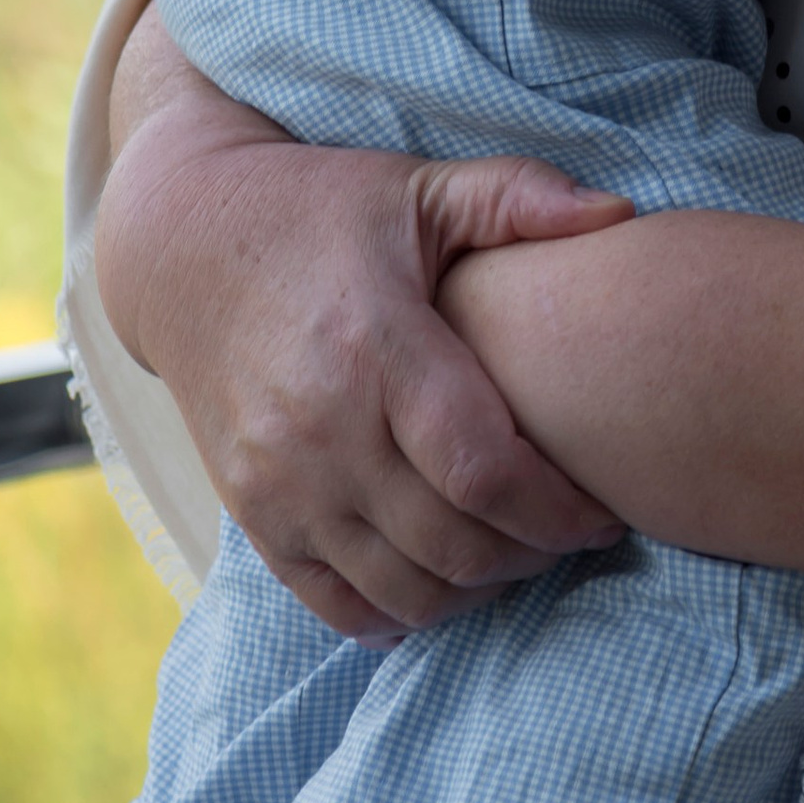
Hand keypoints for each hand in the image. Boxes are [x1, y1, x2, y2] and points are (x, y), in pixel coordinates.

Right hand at [97, 34, 635, 643]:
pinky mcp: (251, 514)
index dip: (556, 509)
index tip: (604, 513)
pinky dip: (397, 616)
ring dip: (475, 591)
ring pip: (401, 588)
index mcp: (375, 343)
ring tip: (516, 555)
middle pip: (453, 542)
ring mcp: (277, 481)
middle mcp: (321, 425)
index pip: (483, 467)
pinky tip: (442, 587)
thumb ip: (518, 198)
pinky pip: (333, 604)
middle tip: (571, 536)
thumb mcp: (418, 186)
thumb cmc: (321, 211)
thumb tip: (621, 213)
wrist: (183, 245)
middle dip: (530, 555)